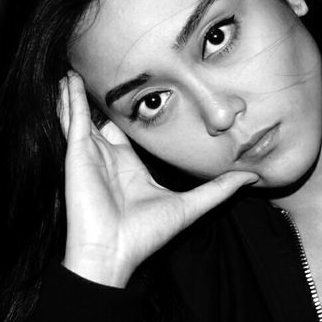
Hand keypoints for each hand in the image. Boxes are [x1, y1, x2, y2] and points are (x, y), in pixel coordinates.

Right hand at [57, 71, 257, 287]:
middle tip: (101, 70)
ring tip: (74, 68)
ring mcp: (90, 154)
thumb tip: (252, 177)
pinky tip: (69, 79)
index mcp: (129, 165)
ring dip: (77, 93)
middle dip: (98, 98)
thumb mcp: (190, 206)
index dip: (128, 111)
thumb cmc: (145, 235)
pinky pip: (73, 120)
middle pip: (101, 119)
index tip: (137, 89)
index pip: (127, 130)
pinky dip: (70, 99)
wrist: (113, 253)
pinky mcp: (76, 154)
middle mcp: (107, 157)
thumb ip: (218, 189)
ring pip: (82, 116)